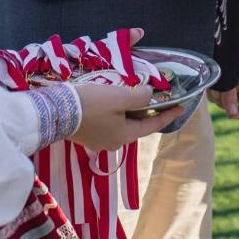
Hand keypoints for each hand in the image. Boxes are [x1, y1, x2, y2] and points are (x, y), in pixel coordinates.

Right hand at [70, 80, 185, 150]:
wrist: (56, 112)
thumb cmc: (90, 105)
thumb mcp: (119, 97)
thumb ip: (140, 97)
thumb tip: (149, 95)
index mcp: (126, 135)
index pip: (153, 124)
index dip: (169, 114)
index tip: (182, 106)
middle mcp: (115, 143)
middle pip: (137, 125)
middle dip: (147, 112)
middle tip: (158, 98)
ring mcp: (100, 141)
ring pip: (122, 124)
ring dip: (130, 111)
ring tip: (135, 97)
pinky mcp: (88, 135)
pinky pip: (109, 123)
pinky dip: (116, 113)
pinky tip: (114, 102)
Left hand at [209, 63, 238, 119]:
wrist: (215, 45)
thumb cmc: (225, 58)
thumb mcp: (231, 78)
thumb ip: (231, 96)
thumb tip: (232, 115)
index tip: (231, 116)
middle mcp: (237, 86)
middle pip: (232, 105)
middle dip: (224, 100)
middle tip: (219, 89)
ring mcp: (226, 86)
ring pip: (220, 101)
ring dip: (216, 95)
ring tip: (214, 82)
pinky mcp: (216, 85)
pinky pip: (212, 96)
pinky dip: (210, 92)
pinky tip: (209, 82)